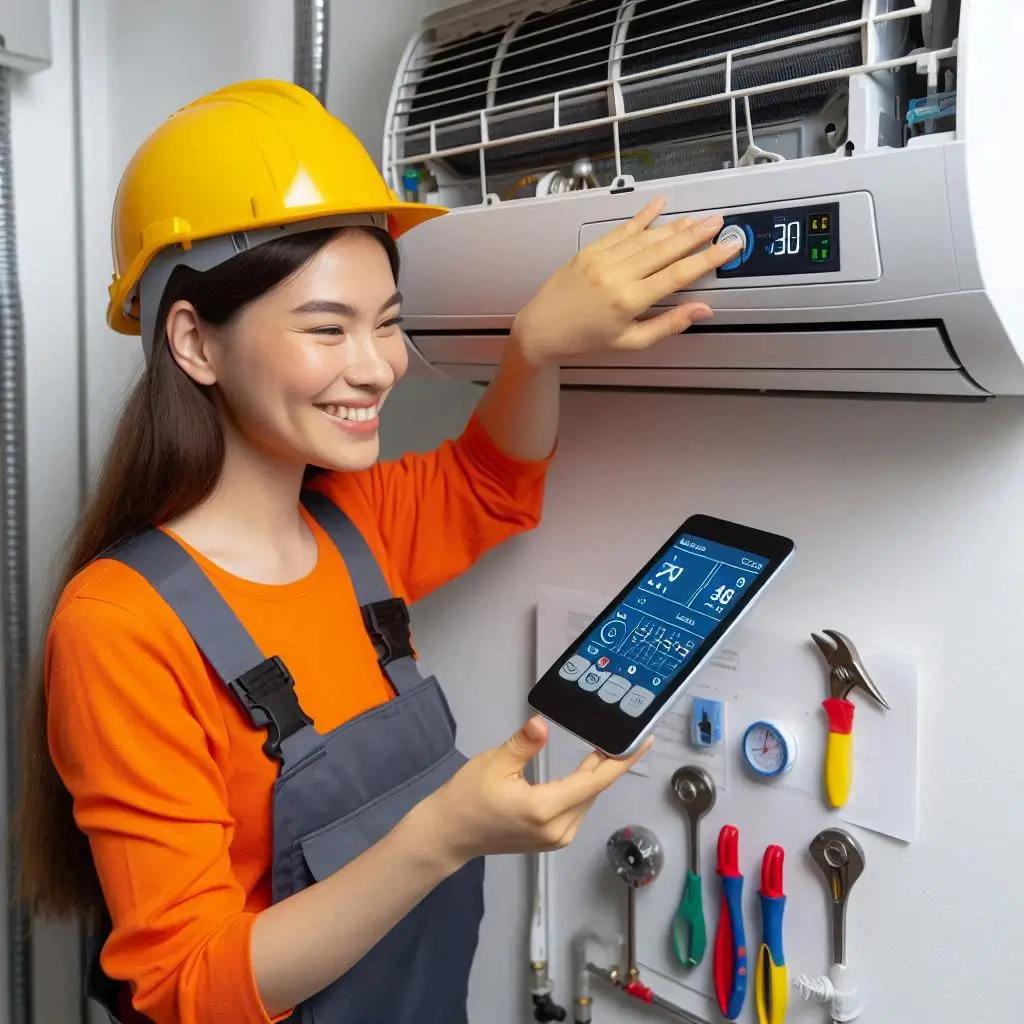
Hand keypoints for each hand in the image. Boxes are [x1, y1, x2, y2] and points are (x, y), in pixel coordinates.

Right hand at [421, 716, 651, 865]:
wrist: (451, 833)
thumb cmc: (468, 795)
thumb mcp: (495, 762)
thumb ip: (524, 744)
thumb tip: (542, 724)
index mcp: (545, 809)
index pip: (594, 782)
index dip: (621, 761)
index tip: (644, 743)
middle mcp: (558, 828)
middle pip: (594, 790)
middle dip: (610, 763)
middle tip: (625, 735)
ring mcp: (557, 838)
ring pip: (587, 800)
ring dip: (597, 775)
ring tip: (607, 747)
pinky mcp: (552, 839)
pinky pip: (577, 808)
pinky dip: (584, 788)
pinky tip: (587, 770)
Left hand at [511, 197, 742, 367]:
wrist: (542, 329)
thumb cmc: (586, 341)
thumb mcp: (630, 343)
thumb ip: (668, 325)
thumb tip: (702, 310)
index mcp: (629, 301)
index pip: (678, 275)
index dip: (707, 259)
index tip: (730, 247)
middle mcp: (617, 275)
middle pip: (665, 249)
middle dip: (696, 235)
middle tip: (720, 222)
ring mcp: (602, 258)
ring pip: (646, 237)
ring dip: (675, 226)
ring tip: (699, 218)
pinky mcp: (590, 250)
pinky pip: (622, 230)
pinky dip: (642, 217)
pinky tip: (660, 205)